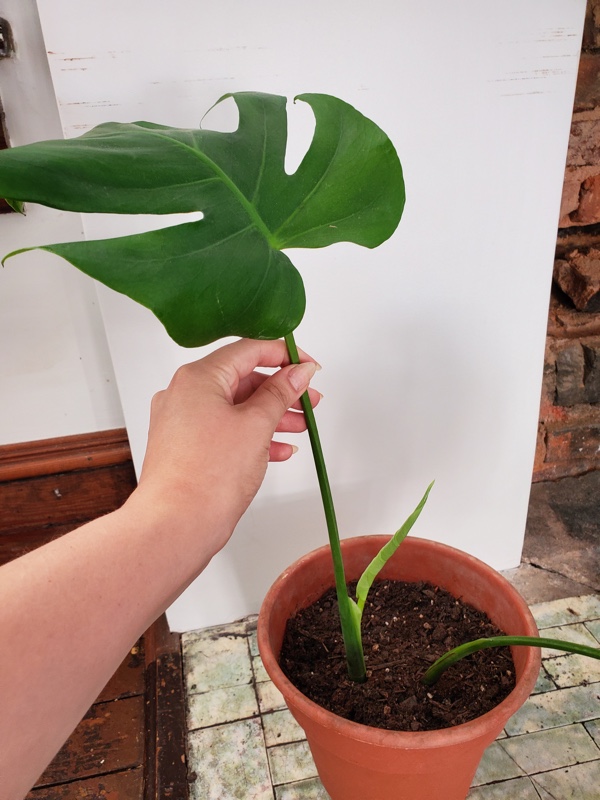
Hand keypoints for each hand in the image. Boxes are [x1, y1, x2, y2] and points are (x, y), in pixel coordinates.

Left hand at [132, 338, 319, 553]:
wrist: (176, 524)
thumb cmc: (206, 476)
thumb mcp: (256, 424)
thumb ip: (280, 393)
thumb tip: (298, 371)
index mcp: (198, 377)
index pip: (248, 350)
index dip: (283, 356)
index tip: (307, 366)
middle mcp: (184, 394)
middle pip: (242, 379)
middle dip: (281, 390)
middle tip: (309, 400)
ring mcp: (182, 422)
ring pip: (236, 407)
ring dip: (271, 415)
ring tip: (300, 426)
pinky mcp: (186, 447)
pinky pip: (225, 430)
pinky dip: (252, 435)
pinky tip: (278, 450)